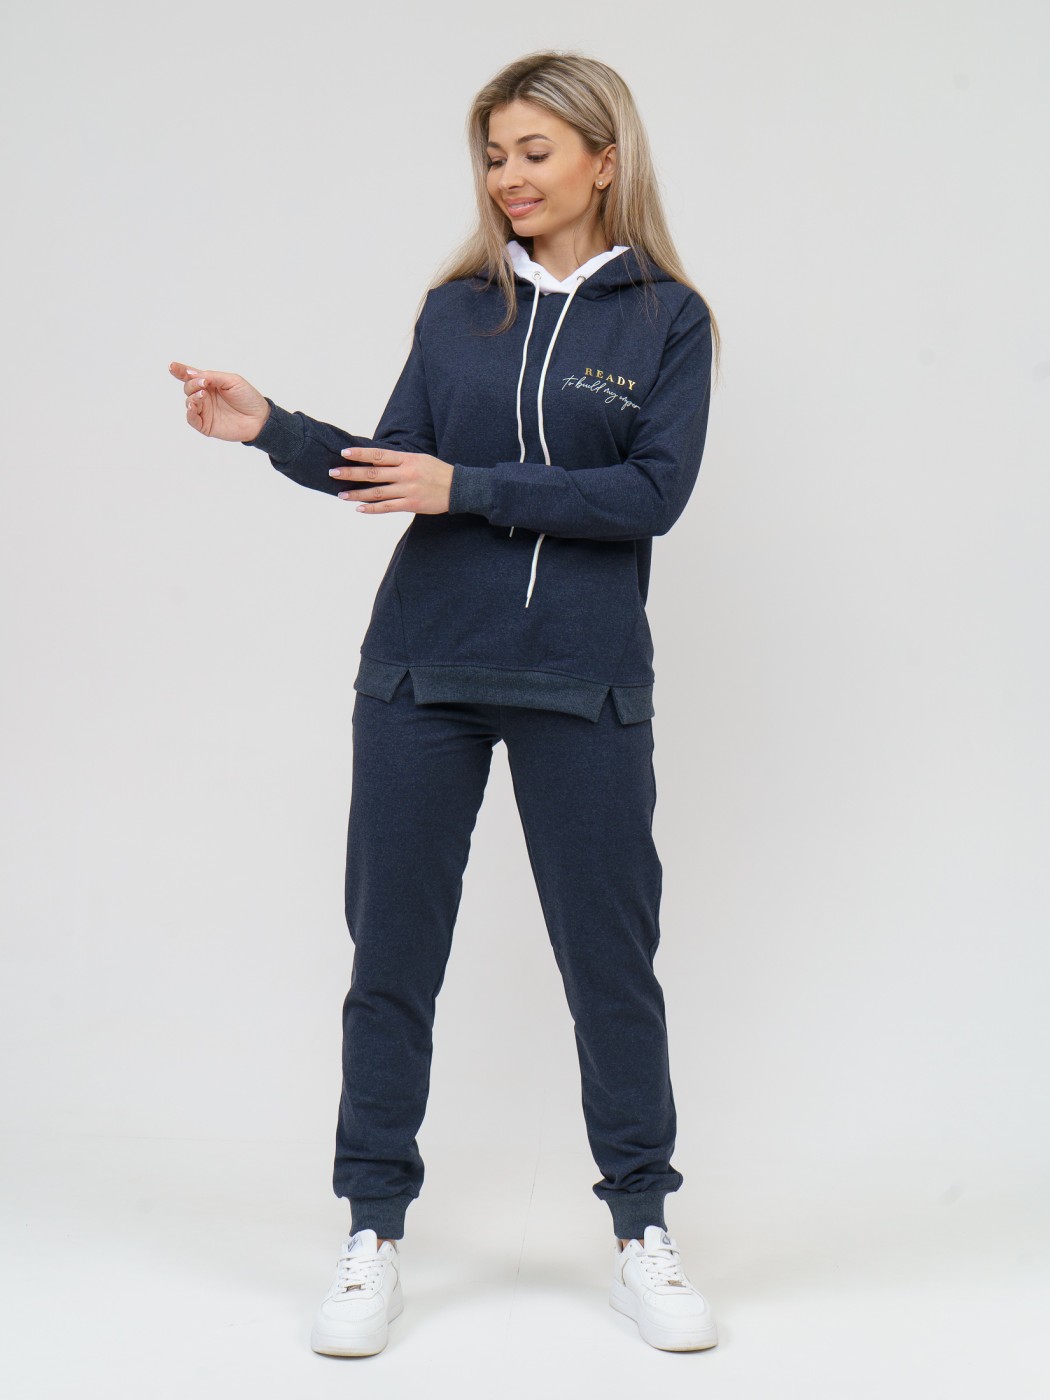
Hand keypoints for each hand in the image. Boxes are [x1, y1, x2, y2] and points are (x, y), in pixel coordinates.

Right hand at [169, 361, 269, 441]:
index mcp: (210, 384)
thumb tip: (193, 375)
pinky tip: (193, 406)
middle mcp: (205, 397)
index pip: (191, 376)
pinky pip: (191, 418)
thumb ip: (212, 377)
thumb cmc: (248, 397)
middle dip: (192, 384)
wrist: (259, 418)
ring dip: (193, 396)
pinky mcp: (206, 425)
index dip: (180, 371)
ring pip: (188, 402)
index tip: (172, 366)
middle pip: (188, 388)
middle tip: (204, 383)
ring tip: (203, 394)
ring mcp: (205, 411)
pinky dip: (190, 411)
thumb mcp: (231, 380)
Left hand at [330, 446, 454, 514]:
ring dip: (357, 494)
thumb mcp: (419, 458)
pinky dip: (372, 508)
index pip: (378, 455)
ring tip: (341, 495)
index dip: (360, 454)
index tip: (344, 453)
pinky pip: (388, 507)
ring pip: (377, 492)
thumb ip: (399, 460)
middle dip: (351, 473)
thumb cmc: (437, 472)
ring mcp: (408, 490)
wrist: (459, 488)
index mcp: (407, 459)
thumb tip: (375, 461)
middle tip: (333, 473)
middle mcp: (405, 473)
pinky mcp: (412, 504)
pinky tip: (360, 509)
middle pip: (373, 473)